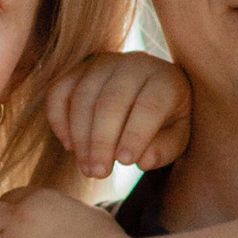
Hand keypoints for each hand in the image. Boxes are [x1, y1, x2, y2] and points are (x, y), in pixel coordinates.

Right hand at [47, 49, 192, 179]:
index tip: (126, 162)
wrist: (153, 89)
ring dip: (80, 136)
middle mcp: (133, 64)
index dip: (135, 135)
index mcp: (165, 80)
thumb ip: (166, 148)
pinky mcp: (79, 69)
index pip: (148, 106)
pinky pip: (59, 91)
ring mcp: (103, 63)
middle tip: (98, 173)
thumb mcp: (178, 136)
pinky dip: (59, 119)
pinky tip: (69, 146)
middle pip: (110, 101)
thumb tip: (143, 160)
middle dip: (101, 141)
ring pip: (83, 96)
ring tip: (86, 168)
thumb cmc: (167, 119)